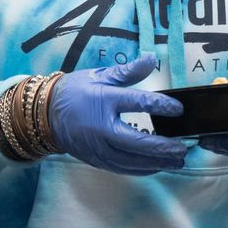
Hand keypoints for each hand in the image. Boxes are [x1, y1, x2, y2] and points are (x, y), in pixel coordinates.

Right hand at [46, 56, 187, 176]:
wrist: (44, 114)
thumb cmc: (74, 91)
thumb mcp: (99, 76)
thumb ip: (127, 71)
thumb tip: (151, 58)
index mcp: (104, 101)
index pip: (137, 103)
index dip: (160, 106)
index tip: (178, 109)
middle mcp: (101, 127)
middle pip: (137, 141)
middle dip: (162, 147)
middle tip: (183, 147)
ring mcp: (98, 147)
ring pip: (131, 161)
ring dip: (156, 162)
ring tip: (176, 160)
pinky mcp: (96, 159)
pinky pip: (122, 168)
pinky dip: (141, 169)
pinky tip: (156, 166)